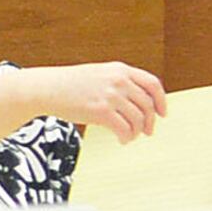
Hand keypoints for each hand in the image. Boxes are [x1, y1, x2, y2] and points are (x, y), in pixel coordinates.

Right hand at [36, 61, 166, 139]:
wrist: (48, 88)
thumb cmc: (72, 84)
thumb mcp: (101, 74)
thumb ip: (120, 82)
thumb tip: (140, 102)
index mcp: (121, 70)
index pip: (153, 84)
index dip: (161, 100)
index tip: (162, 113)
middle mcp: (119, 81)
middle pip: (147, 104)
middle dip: (150, 121)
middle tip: (147, 132)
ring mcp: (111, 96)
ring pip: (138, 119)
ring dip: (137, 132)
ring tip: (130, 136)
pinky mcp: (101, 111)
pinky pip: (124, 129)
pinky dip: (127, 137)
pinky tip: (122, 140)